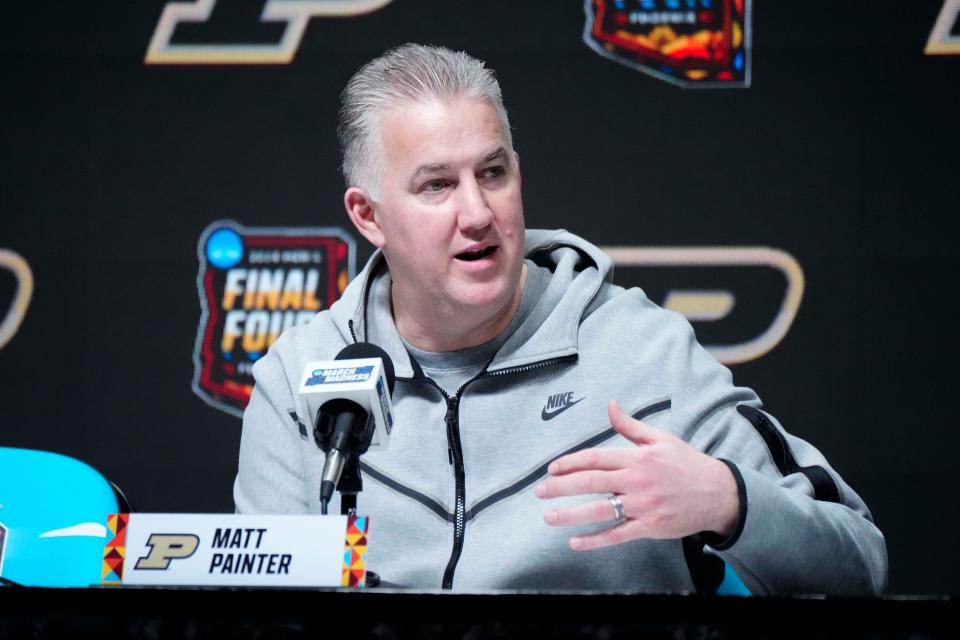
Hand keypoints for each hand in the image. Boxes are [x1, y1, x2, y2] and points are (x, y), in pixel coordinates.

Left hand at [535, 400, 738, 550]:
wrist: (718, 493)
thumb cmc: (687, 464)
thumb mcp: (660, 438)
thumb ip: (630, 425)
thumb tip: (610, 404)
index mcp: (637, 458)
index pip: (595, 458)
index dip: (570, 463)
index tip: (551, 468)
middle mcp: (637, 481)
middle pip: (591, 483)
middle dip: (560, 487)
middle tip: (540, 492)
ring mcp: (642, 506)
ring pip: (600, 511)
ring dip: (570, 514)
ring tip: (549, 516)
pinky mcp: (649, 527)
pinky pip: (617, 535)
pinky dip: (594, 540)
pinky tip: (575, 542)